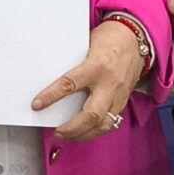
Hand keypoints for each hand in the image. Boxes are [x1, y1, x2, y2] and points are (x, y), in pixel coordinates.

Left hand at [35, 19, 145, 141]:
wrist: (136, 39)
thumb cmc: (110, 38)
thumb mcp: (87, 44)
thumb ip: (74, 61)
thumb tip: (51, 75)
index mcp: (96, 66)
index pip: (70, 84)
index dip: (51, 96)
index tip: (37, 104)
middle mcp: (109, 84)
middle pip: (91, 114)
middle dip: (72, 128)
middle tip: (57, 132)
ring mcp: (118, 95)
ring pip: (103, 124)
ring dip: (84, 134)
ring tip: (68, 136)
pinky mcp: (123, 101)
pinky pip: (111, 122)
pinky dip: (96, 130)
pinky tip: (84, 132)